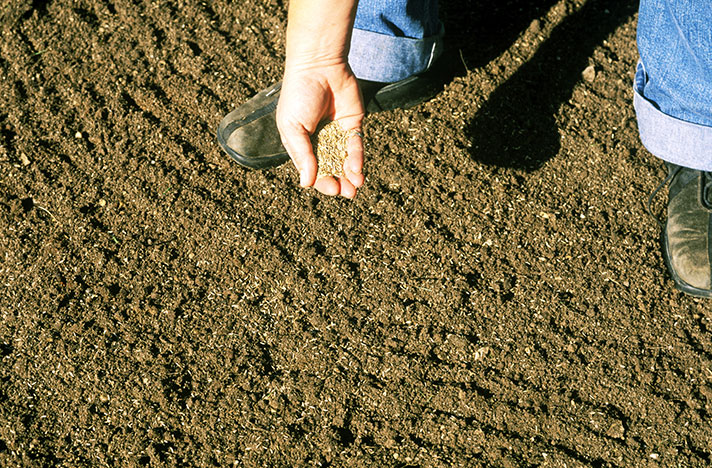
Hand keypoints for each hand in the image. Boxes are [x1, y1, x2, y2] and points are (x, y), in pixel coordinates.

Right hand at [276, 61, 364, 197]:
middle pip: (331, 168)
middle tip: (347, 193)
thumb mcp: (293, 127)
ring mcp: (337, 133)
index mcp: (301, 144)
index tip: (330, 188)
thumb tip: (307, 183)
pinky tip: (358, 170)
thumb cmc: (299, 95)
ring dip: (351, 176)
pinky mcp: (353, 124)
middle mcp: (320, 141)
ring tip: (355, 187)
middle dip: (339, 182)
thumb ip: (302, 154)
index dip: (321, 181)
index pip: (312, 169)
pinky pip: (356, 146)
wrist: (319, 66)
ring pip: (345, 160)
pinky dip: (357, 159)